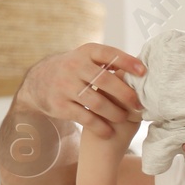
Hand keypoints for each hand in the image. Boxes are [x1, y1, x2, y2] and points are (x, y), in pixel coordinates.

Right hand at [23, 43, 144, 138]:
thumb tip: (145, 69)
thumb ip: (111, 62)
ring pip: (96, 102)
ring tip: (124, 118)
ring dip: (115, 113)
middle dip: (125, 94)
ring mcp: (65, 86)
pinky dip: (100, 127)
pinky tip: (109, 132)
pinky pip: (85, 118)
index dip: (127, 62)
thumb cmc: (77, 70)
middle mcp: (74, 66)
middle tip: (139, 105)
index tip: (144, 72)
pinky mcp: (60, 105)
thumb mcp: (88, 59)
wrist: (40, 81)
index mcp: (86, 52)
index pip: (108, 54)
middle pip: (104, 81)